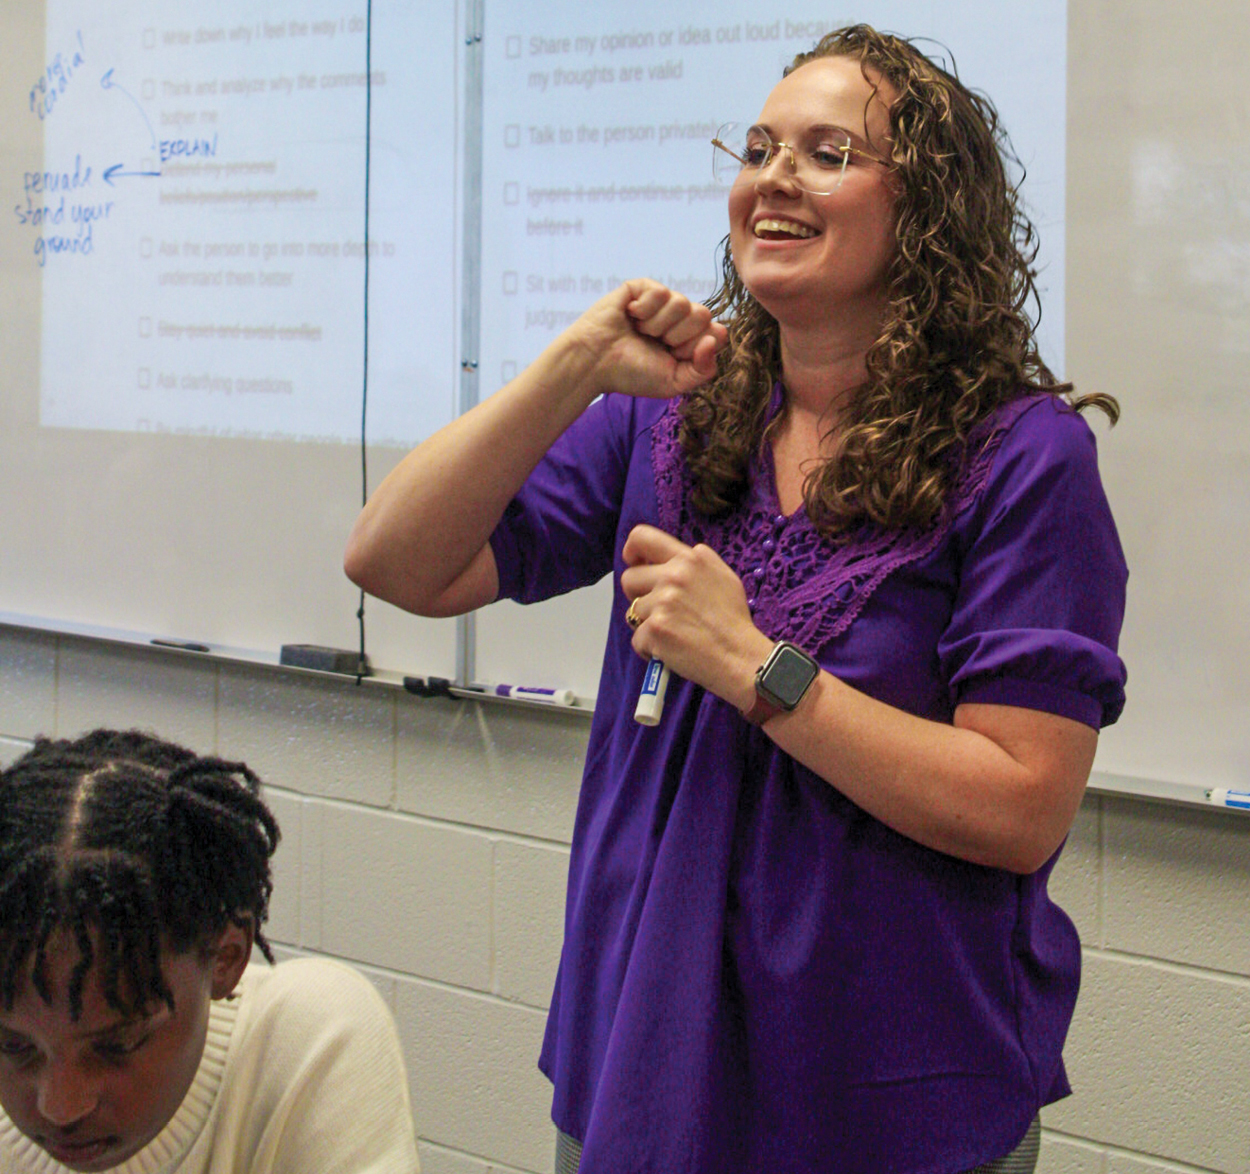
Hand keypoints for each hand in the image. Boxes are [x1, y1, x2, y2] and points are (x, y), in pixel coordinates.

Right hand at [565, 280, 728, 399]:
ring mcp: (663, 301)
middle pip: (703, 315)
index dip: (697, 348)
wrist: (595, 362)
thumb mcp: (674, 382)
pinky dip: (644, 311)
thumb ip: (704, 369)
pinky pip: (661, 292)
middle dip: (678, 336)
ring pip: (682, 303)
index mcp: (691, 340)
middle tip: (656, 344)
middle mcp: (680, 318)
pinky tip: (631, 317)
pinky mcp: (644, 287)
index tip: (674, 358)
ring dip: (658, 325)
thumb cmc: (632, 373)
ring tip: (640, 332)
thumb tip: (717, 336)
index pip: (718, 333)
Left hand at [620, 524, 773, 709]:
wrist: (740, 656)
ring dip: (648, 625)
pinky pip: (637, 639)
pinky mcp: (655, 629)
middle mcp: (674, 576)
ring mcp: (662, 603)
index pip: (641, 537)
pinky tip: (672, 650)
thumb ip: (694, 563)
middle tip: (659, 611)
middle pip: (629, 578)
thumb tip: (671, 560)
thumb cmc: (733, 620)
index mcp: (690, 559)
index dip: (631, 552)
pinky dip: (650, 648)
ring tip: (674, 633)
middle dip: (638, 596)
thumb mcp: (723, 575)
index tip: (635, 565)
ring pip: (633, 611)